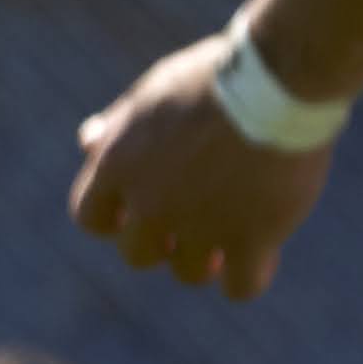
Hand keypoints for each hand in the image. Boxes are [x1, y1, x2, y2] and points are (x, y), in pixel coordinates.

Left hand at [73, 38, 332, 299]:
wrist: (275, 77)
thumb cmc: (214, 76)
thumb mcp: (153, 92)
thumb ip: (119, 126)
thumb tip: (87, 141)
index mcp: (118, 165)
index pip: (91, 217)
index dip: (114, 218)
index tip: (137, 210)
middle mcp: (151, 202)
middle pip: (138, 253)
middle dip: (162, 241)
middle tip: (195, 218)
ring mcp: (200, 225)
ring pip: (189, 273)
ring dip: (206, 260)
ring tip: (230, 232)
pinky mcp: (252, 237)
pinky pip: (241, 287)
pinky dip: (248, 278)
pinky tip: (262, 254)